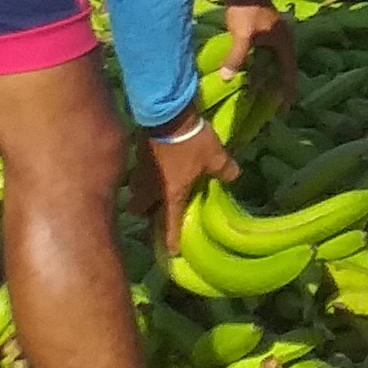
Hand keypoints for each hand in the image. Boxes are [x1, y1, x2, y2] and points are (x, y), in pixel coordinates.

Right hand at [144, 119, 238, 233]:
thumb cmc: (191, 143)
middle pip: (140, 211)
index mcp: (171, 194)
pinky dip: (142, 177)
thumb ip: (225, 170)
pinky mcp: (136, 157)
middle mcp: (150, 189)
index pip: (170, 223)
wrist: (167, 115)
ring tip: (152, 191)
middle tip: (157, 211)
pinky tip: (152, 170)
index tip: (171, 251)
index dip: (171, 238)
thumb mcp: (215, 157)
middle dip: (146, 214)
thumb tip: (233, 176)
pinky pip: (136, 175)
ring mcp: (139, 173)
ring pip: (134, 193)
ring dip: (141, 195)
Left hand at [219, 0, 295, 111]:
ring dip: (268, 76)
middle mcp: (283, 41)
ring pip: (273, 62)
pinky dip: (259, 66)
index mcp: (284, 43)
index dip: (288, 91)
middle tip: (272, 105)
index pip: (289, 72)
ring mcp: (274, 35)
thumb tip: (226, 78)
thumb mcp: (242, 35)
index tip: (285, 109)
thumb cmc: (246, 10)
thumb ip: (237, 56)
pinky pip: (265, 55)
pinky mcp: (264, 32)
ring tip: (261, 93)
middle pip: (283, 69)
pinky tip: (250, 72)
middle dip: (278, 86)